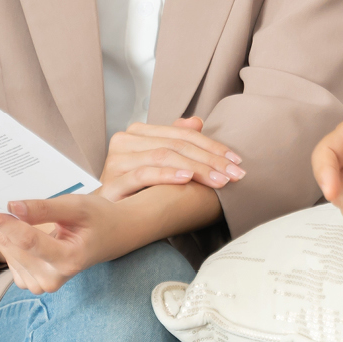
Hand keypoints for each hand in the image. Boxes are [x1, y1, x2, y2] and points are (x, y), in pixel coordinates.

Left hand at [0, 194, 142, 294]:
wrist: (111, 237)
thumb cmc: (98, 219)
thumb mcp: (79, 206)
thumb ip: (46, 208)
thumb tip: (13, 207)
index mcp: (69, 259)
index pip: (29, 242)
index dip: (5, 224)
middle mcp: (52, 278)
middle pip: (13, 247)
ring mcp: (40, 283)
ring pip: (8, 253)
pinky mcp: (30, 282)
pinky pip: (9, 258)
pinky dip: (4, 238)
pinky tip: (2, 223)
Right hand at [99, 116, 243, 200]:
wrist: (105, 220)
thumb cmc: (138, 191)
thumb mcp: (162, 165)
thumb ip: (176, 141)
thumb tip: (196, 121)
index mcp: (138, 133)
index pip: (183, 135)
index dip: (213, 146)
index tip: (237, 161)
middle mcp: (124, 142)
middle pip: (176, 145)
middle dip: (210, 160)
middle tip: (235, 174)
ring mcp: (115, 162)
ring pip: (163, 156)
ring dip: (196, 168)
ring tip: (219, 180)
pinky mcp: (110, 184)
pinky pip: (142, 174)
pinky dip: (167, 174)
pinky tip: (188, 179)